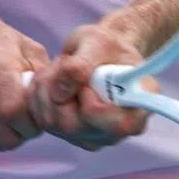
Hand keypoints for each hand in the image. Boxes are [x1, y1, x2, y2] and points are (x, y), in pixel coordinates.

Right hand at [0, 7, 49, 152]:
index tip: (37, 114)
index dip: (33, 120)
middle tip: (24, 117)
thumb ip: (41, 71)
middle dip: (23, 132)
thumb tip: (57, 100)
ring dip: (5, 134)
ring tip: (6, 112)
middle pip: (6, 136)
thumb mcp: (19, 42)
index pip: (15, 112)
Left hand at [26, 17, 155, 151]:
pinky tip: (52, 80)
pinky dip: (39, 96)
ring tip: (59, 68)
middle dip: (60, 91)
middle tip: (63, 64)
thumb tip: (59, 92)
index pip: (117, 126)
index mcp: (139, 107)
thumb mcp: (96, 42)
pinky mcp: (72, 135)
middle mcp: (119, 129)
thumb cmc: (106, 45)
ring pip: (54, 123)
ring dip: (46, 90)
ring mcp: (95, 136)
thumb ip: (80, 65)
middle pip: (75, 127)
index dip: (92, 106)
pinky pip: (44, 121)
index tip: (86, 82)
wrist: (100, 51)